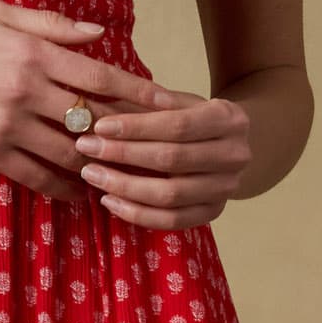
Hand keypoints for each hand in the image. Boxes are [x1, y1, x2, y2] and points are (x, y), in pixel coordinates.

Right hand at [0, 3, 168, 205]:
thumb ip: (52, 23)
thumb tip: (100, 32)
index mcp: (32, 52)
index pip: (101, 75)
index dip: (140, 93)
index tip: (171, 104)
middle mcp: (24, 89)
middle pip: (92, 119)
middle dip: (127, 134)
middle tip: (157, 147)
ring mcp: (6, 124)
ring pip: (70, 152)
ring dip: (98, 166)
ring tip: (124, 174)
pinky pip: (37, 175)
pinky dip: (63, 187)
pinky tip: (80, 192)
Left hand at [71, 85, 253, 228]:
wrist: (230, 145)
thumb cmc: (197, 118)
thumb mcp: (184, 101)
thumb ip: (155, 104)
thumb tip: (111, 111)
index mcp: (230, 120)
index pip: (178, 125)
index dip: (137, 127)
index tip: (101, 127)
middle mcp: (234, 156)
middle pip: (172, 160)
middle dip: (123, 155)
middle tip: (87, 148)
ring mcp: (226, 188)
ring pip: (170, 195)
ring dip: (125, 187)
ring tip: (92, 175)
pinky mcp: (213, 213)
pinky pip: (171, 221)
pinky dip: (137, 213)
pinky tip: (110, 201)